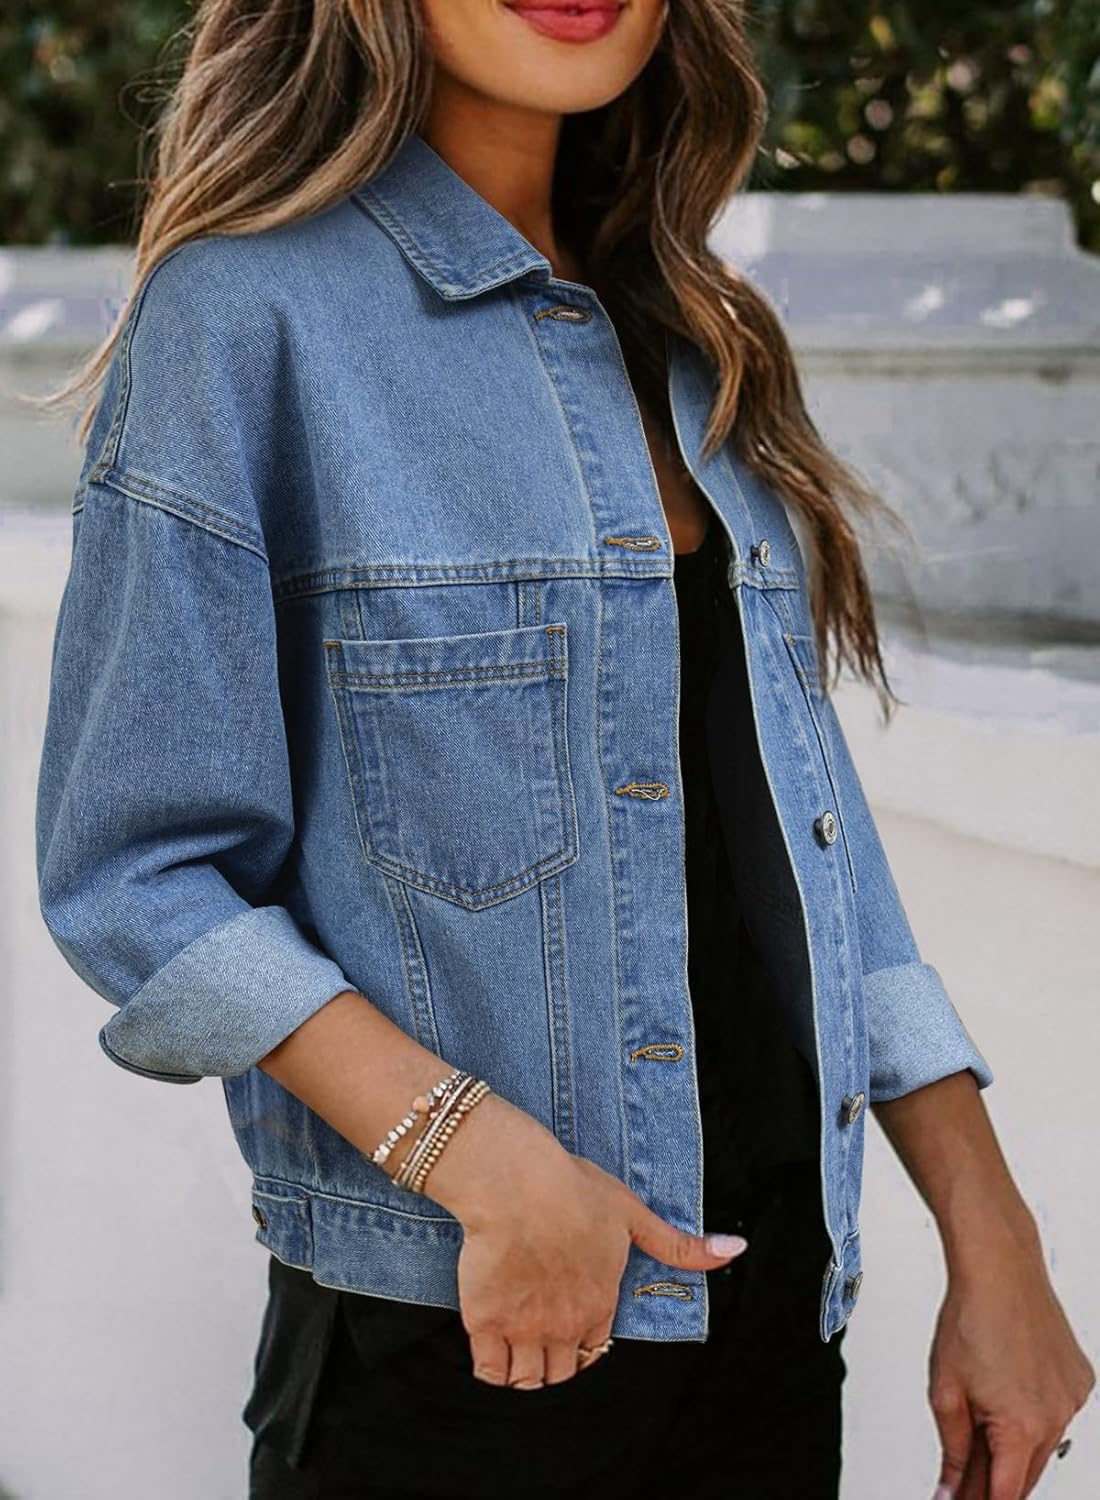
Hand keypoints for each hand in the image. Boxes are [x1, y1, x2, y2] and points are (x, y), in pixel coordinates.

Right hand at [427, 1092, 747, 1388]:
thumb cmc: (573, 1191)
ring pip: (527, 1380)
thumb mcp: (633, 1214)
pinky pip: (489, 1373)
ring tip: (517, 1344)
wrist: (516, 1183)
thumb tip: (735, 1250)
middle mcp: (565, 1325)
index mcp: (600, 1304)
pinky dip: (492, 1369)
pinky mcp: (485, 1322)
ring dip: (524, 1370)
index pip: (596, 1349)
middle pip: (562, 1373)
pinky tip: (492, 1347)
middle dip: (555, 1360)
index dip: (584, 1339)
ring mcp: (524, 1328)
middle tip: (542, 1333)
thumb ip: (679, 1245)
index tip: (571, 1322)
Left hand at [928, 1224, 1093, 1498]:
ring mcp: (1073, 1399)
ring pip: (1042, 1444)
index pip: (1004, 1494)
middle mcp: (1056, 1417)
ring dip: (1015, 1443)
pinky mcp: (1080, 1380)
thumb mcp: (945, 1389)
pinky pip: (1056, 1412)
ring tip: (983, 1414)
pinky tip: (1010, 1388)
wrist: (1000, 1268)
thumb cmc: (971, 1317)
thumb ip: (952, 1448)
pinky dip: (1034, 1412)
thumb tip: (950, 1488)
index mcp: (1021, 1426)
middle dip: (995, 1478)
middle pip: (1025, 1474)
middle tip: (963, 1476)